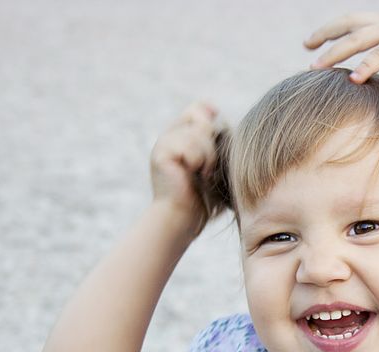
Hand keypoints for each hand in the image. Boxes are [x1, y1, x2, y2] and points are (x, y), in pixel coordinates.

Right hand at [149, 100, 220, 230]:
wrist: (183, 217)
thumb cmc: (204, 196)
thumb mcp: (215, 164)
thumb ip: (216, 139)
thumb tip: (216, 111)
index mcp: (181, 135)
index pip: (198, 108)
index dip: (210, 116)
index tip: (218, 139)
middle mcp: (170, 135)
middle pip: (201, 117)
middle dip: (213, 141)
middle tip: (210, 166)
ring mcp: (163, 142)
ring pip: (199, 132)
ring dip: (209, 156)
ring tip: (204, 174)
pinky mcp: (161, 152)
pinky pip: (191, 145)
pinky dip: (200, 161)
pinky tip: (195, 175)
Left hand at [303, 12, 378, 95]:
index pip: (356, 23)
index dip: (336, 30)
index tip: (318, 41)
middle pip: (348, 24)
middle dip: (325, 34)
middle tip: (306, 45)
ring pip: (356, 39)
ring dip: (334, 53)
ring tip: (315, 67)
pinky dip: (365, 67)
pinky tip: (352, 79)